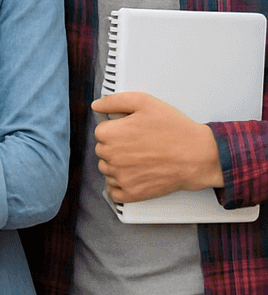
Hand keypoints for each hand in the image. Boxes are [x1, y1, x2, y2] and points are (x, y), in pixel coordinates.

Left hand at [91, 92, 223, 202]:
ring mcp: (121, 177)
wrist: (198, 155)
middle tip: (138, 144)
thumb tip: (96, 105)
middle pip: (103, 151)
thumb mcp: (143, 102)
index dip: (116, 130)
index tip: (129, 131)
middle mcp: (111, 156)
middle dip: (116, 147)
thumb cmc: (174, 129)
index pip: (100, 132)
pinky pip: (114, 191)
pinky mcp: (132, 193)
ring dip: (117, 166)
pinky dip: (120, 186)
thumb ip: (114, 101)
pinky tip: (133, 176)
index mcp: (109, 134)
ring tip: (139, 159)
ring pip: (107, 170)